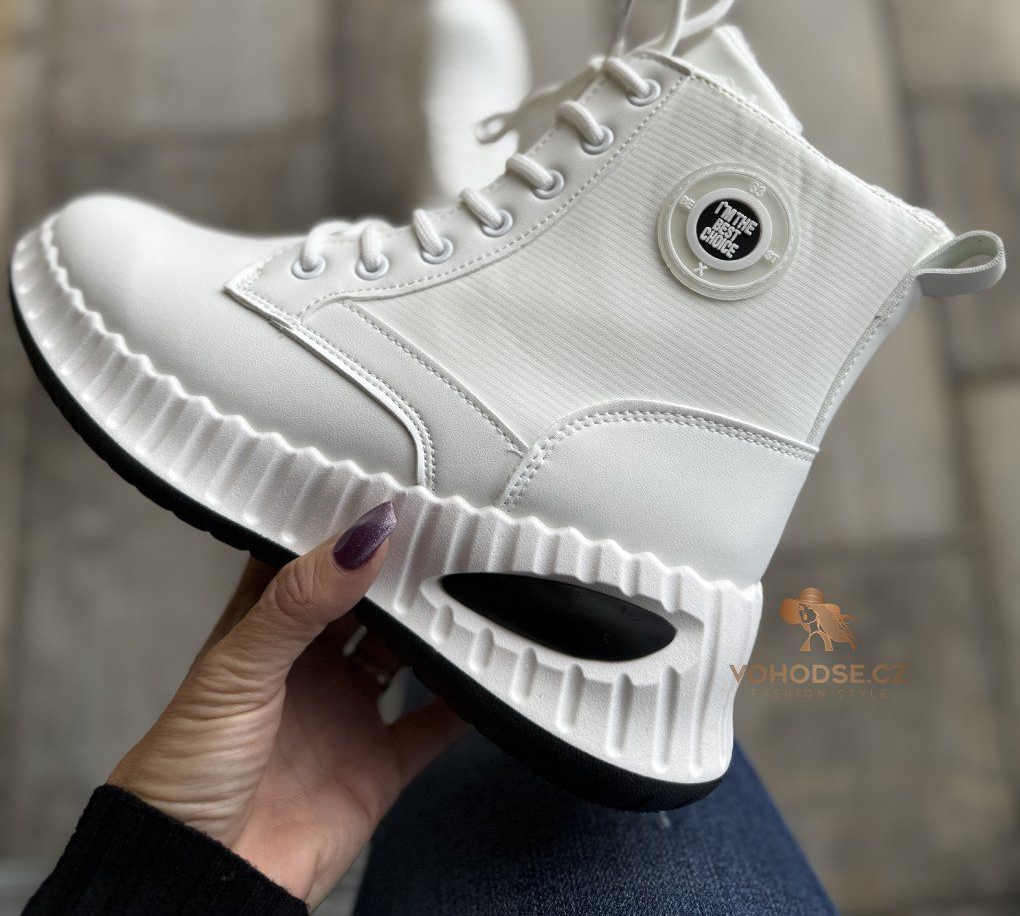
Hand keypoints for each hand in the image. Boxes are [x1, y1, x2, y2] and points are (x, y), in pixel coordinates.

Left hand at [109, 501, 464, 907]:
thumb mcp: (237, 670)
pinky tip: (491, 671)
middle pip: (368, 600)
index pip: (309, 559)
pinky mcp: (377, 764)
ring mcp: (346, 713)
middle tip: (447, 527)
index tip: (386, 490)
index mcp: (264, 631)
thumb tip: (359, 540)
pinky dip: (466, 700)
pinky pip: (435, 723)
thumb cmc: (182, 774)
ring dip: (437, 624)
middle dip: (402, 568)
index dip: (343, 525)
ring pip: (407, 651)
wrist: (196, 879)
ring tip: (475, 582)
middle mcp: (308, 666)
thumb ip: (299, 602)